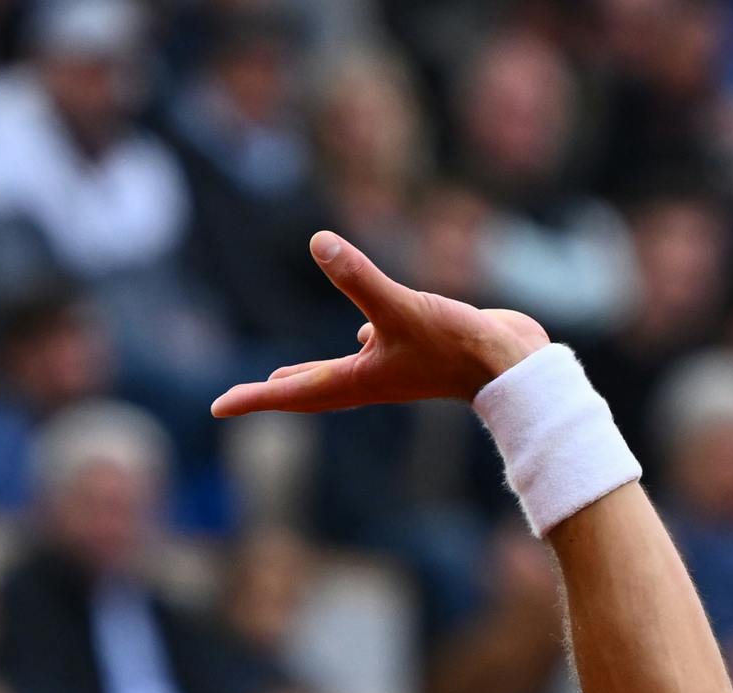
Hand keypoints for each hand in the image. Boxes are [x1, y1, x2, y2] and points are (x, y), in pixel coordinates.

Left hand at [211, 232, 547, 418]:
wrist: (514, 367)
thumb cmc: (458, 346)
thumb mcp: (402, 307)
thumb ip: (359, 277)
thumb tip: (317, 243)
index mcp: (358, 380)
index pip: (293, 393)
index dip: (252, 399)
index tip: (218, 408)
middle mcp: (372, 378)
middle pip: (311, 389)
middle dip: (275, 394)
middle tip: (241, 399)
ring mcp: (395, 367)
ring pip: (340, 373)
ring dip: (311, 378)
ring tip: (284, 379)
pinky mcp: (417, 349)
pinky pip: (375, 349)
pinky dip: (358, 346)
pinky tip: (359, 335)